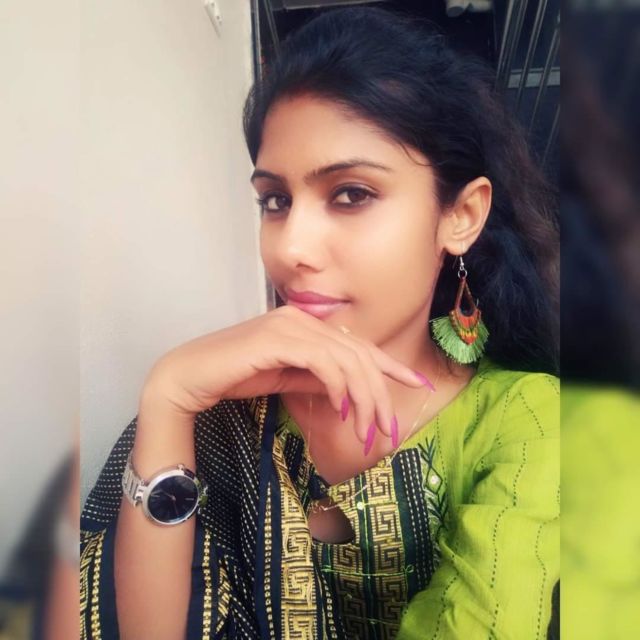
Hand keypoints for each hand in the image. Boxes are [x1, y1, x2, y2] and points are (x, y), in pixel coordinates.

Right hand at [142, 305, 429, 442]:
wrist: (191, 376)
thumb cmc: (236, 377)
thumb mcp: (288, 379)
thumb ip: (318, 378)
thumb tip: (349, 392)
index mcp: (307, 325)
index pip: (358, 345)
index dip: (390, 365)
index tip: (417, 383)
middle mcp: (302, 318)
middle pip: (359, 354)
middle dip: (379, 394)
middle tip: (385, 430)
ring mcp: (290, 325)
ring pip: (346, 359)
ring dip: (363, 398)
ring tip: (365, 431)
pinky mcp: (277, 337)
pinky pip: (323, 361)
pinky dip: (338, 385)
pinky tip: (341, 409)